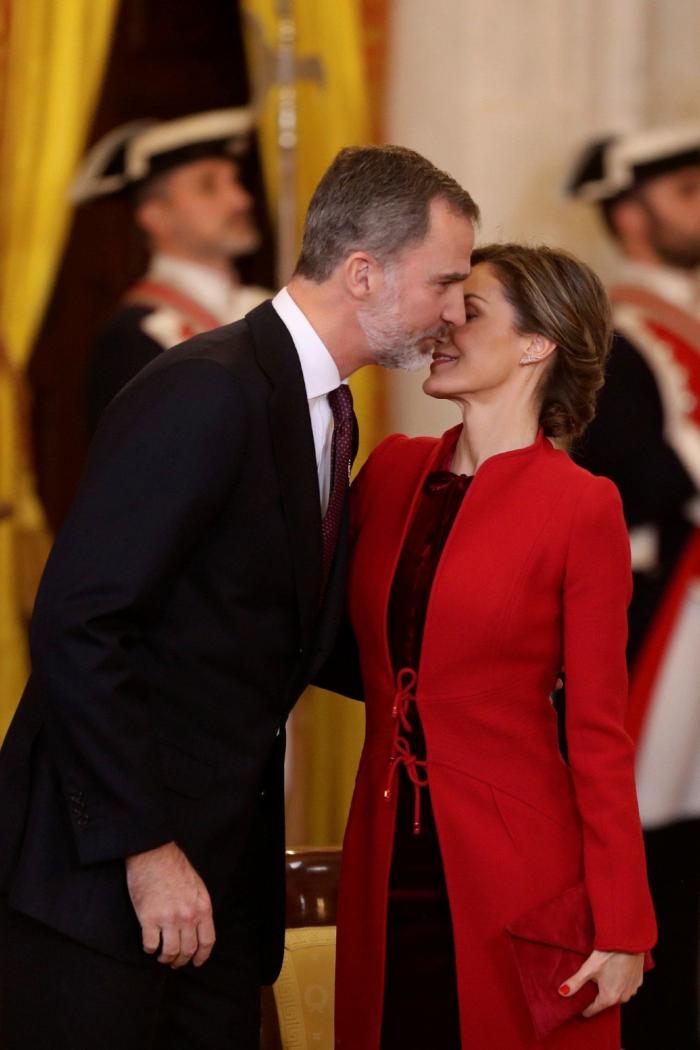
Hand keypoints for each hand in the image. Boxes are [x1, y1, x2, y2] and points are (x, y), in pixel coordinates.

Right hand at [126, 841, 214, 967]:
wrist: (153, 854)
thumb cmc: (175, 867)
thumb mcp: (197, 886)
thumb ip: (199, 908)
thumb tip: (197, 929)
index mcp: (203, 907)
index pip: (207, 941)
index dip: (201, 956)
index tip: (196, 962)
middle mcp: (188, 915)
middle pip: (188, 950)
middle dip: (181, 960)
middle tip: (175, 962)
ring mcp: (168, 918)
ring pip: (170, 952)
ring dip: (165, 958)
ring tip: (161, 956)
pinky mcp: (149, 918)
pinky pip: (151, 944)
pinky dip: (150, 949)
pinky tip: (149, 945)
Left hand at [559, 949, 644, 1017]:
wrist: (629, 941)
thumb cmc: (609, 954)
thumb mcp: (589, 968)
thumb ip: (575, 982)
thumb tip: (562, 993)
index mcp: (609, 998)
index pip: (592, 1010)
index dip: (582, 1007)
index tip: (576, 1001)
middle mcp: (623, 998)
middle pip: (604, 1001)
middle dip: (595, 994)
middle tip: (588, 981)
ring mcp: (632, 990)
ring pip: (616, 994)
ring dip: (609, 987)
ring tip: (601, 974)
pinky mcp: (638, 981)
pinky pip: (626, 986)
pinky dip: (619, 981)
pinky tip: (614, 970)